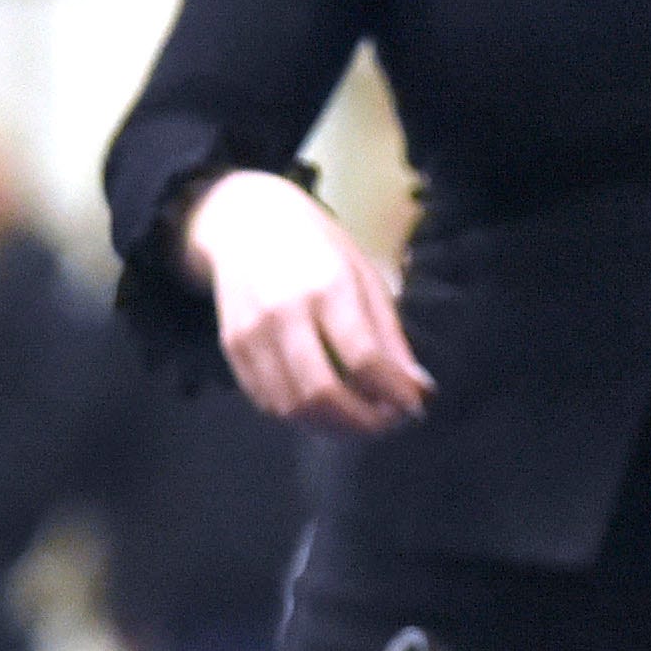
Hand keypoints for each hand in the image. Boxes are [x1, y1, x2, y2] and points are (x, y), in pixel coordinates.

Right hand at [189, 170, 428, 432]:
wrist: (245, 223)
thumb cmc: (316, 246)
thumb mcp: (363, 275)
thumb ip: (388, 335)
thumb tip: (417, 389)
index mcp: (327, 285)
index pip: (363, 358)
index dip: (392, 393)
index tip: (413, 407)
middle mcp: (284, 311)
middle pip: (322, 393)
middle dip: (361, 422)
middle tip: (386, 423)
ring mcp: (252, 333)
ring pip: (291, 407)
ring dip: (331, 427)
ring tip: (358, 420)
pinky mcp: (232, 348)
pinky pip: (267, 402)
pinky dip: (300, 416)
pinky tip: (323, 407)